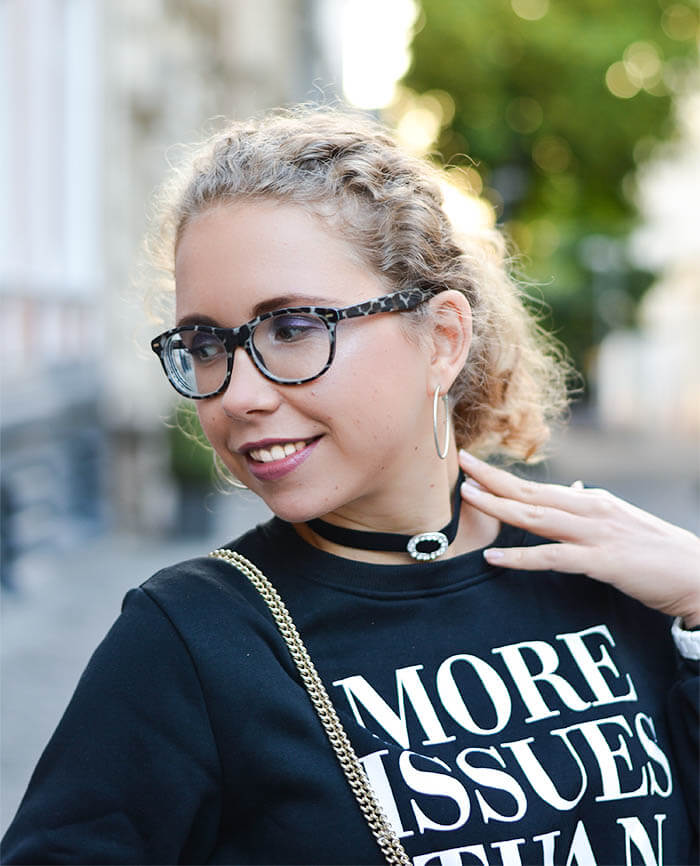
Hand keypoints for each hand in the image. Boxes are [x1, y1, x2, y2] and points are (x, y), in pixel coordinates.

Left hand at [458, 450, 699, 626]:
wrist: (696, 574)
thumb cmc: (657, 552)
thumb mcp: (620, 523)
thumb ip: (591, 510)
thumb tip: (572, 492)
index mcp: (591, 502)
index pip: (538, 486)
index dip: (503, 476)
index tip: (474, 465)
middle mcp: (590, 510)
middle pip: (531, 492)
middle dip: (492, 478)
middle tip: (460, 464)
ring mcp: (595, 534)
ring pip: (537, 516)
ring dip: (499, 505)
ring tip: (468, 496)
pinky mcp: (602, 561)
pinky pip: (552, 558)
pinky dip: (520, 558)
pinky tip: (494, 557)